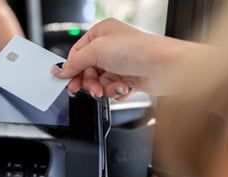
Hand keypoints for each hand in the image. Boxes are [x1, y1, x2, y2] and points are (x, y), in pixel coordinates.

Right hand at [52, 18, 185, 99]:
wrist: (166, 67)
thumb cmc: (139, 50)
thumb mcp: (97, 51)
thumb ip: (76, 62)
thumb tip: (61, 70)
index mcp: (102, 33)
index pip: (78, 53)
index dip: (72, 68)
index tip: (67, 81)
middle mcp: (112, 47)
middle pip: (88, 70)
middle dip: (89, 81)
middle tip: (90, 89)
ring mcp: (121, 63)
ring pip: (100, 82)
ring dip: (105, 88)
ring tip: (113, 87)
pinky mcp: (130, 78)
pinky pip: (113, 89)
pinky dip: (117, 91)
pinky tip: (125, 88)